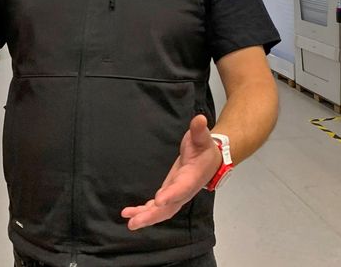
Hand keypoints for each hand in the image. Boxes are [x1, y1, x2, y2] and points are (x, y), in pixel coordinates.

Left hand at [120, 114, 221, 230]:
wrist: (212, 161)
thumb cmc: (205, 149)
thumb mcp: (202, 138)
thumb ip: (199, 130)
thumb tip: (200, 119)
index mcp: (191, 178)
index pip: (181, 188)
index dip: (171, 194)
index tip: (158, 200)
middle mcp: (183, 191)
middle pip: (169, 208)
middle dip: (152, 216)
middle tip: (134, 222)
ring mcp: (176, 195)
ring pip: (162, 211)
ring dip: (145, 217)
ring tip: (129, 220)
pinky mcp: (169, 194)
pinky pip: (157, 207)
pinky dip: (144, 211)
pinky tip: (131, 214)